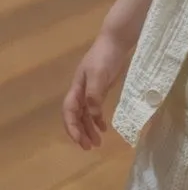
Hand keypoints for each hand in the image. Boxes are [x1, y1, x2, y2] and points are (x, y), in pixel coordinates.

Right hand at [62, 31, 127, 149]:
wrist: (116, 41)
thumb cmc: (105, 56)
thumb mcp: (99, 74)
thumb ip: (94, 94)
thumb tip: (92, 113)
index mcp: (77, 88)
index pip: (69, 111)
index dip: (72, 127)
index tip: (79, 141)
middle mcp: (81, 91)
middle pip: (76, 116)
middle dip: (80, 132)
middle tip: (89, 148)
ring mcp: (91, 90)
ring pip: (86, 114)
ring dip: (89, 129)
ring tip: (97, 143)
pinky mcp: (101, 89)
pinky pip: (95, 109)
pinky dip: (98, 119)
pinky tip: (104, 128)